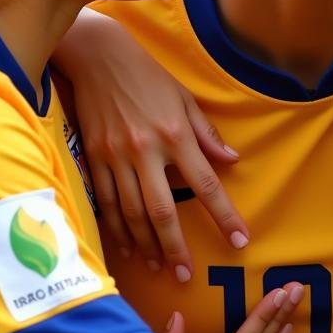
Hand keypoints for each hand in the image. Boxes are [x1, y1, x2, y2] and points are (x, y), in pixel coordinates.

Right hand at [53, 9, 248, 277]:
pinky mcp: (93, 158)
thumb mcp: (185, 99)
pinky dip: (117, 229)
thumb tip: (232, 161)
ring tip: (159, 265)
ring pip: (131, 214)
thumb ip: (208, 134)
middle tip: (185, 275)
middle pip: (162, 211)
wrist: (98, 57)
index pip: (206, 184)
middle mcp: (145, 150)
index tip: (240, 239)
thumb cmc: (148, 77)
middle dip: (176, 247)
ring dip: (146, 245)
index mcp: (175, 134)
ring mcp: (115, 157)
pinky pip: (106, 203)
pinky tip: (128, 246)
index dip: (224, 215)